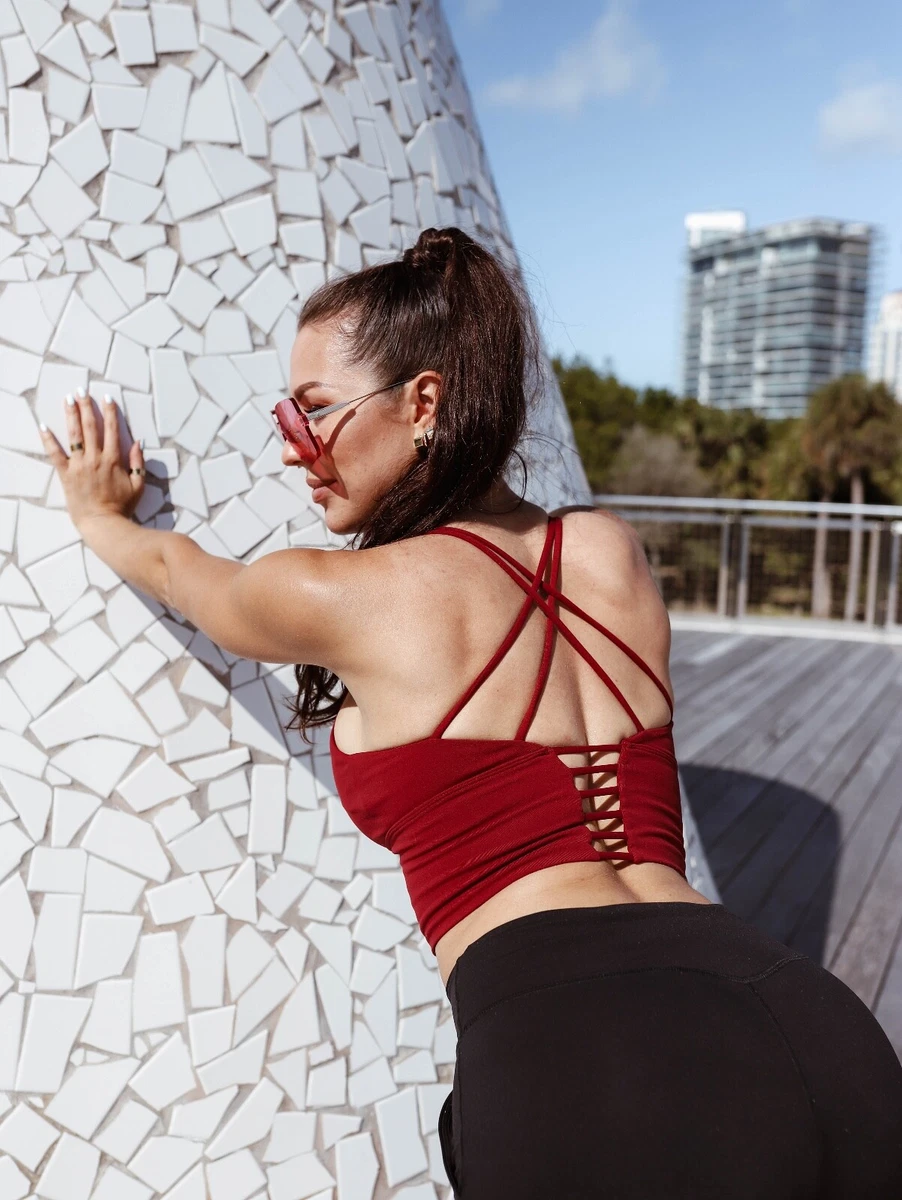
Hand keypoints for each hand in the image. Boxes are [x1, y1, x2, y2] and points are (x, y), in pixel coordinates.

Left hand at [40, 389, 145, 527]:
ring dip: (70, 415)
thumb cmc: (122, 507)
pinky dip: (48, 440)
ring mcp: (79, 465)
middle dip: (86, 407)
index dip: (109, 413)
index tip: (107, 399)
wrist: (103, 523)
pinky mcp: (66, 474)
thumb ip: (139, 463)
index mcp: (113, 460)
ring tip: (67, 400)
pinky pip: (55, 454)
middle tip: (82, 391)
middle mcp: (95, 458)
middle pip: (90, 427)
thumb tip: (138, 443)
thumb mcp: (139, 485)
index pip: (112, 430)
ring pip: (74, 435)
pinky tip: (43, 426)